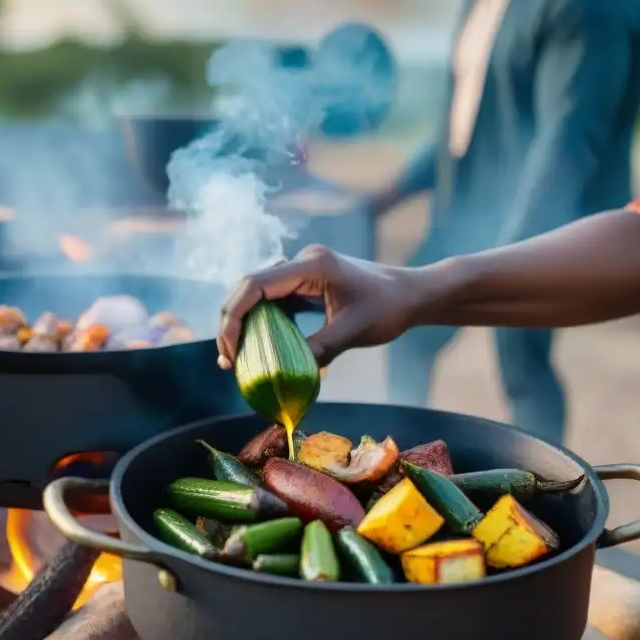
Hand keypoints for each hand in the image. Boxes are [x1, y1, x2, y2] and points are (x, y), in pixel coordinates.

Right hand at [217, 245, 417, 368]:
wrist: (412, 294)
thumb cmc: (389, 308)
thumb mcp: (352, 332)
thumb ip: (318, 350)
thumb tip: (284, 376)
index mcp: (311, 266)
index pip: (255, 284)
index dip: (234, 316)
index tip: (230, 349)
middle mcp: (301, 262)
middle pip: (249, 287)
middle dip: (232, 322)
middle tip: (227, 360)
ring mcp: (302, 271)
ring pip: (258, 294)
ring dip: (243, 323)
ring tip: (235, 358)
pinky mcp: (306, 284)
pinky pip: (274, 300)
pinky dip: (261, 323)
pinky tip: (257, 348)